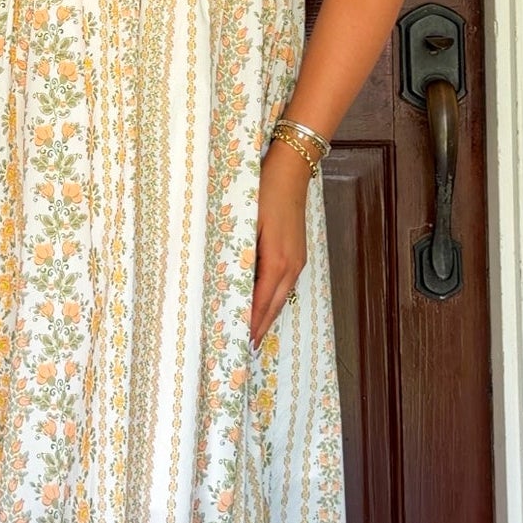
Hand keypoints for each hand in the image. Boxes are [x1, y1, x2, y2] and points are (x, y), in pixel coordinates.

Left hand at [249, 142, 309, 348]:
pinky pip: (284, 286)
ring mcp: (297, 261)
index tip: (237, 344)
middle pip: (273, 307)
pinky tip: (263, 306)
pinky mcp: (296, 254)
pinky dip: (272, 301)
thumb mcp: (246, 223)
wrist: (291, 172)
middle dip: (259, 330)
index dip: (249, 325)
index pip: (260, 304)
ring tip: (251, 336)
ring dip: (266, 317)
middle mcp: (291, 267)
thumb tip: (226, 281)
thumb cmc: (263, 193)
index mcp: (277, 262)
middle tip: (242, 351)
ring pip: (280, 298)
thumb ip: (239, 254)